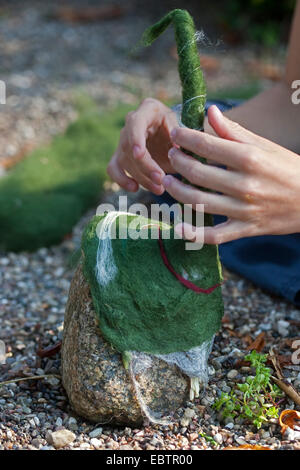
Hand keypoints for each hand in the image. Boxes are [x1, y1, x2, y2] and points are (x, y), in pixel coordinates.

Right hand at [107, 98, 176, 194]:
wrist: (172, 134)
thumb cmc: (179, 129)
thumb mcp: (183, 128)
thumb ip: (181, 138)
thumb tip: (177, 150)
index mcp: (148, 109)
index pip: (135, 123)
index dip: (135, 139)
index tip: (139, 155)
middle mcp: (131, 122)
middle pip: (129, 147)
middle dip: (145, 166)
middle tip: (161, 180)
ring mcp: (124, 139)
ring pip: (125, 161)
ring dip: (141, 177)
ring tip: (159, 188)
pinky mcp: (120, 155)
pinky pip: (113, 168)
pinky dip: (121, 180)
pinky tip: (134, 188)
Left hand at [162, 105, 299, 243]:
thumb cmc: (287, 168)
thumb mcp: (265, 146)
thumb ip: (234, 131)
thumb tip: (210, 111)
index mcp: (250, 158)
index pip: (207, 145)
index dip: (185, 138)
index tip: (175, 134)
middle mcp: (245, 184)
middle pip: (198, 173)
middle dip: (177, 162)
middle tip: (171, 156)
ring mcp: (245, 209)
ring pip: (199, 202)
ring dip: (177, 192)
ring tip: (167, 181)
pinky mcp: (246, 229)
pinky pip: (215, 236)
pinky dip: (194, 234)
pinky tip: (177, 227)